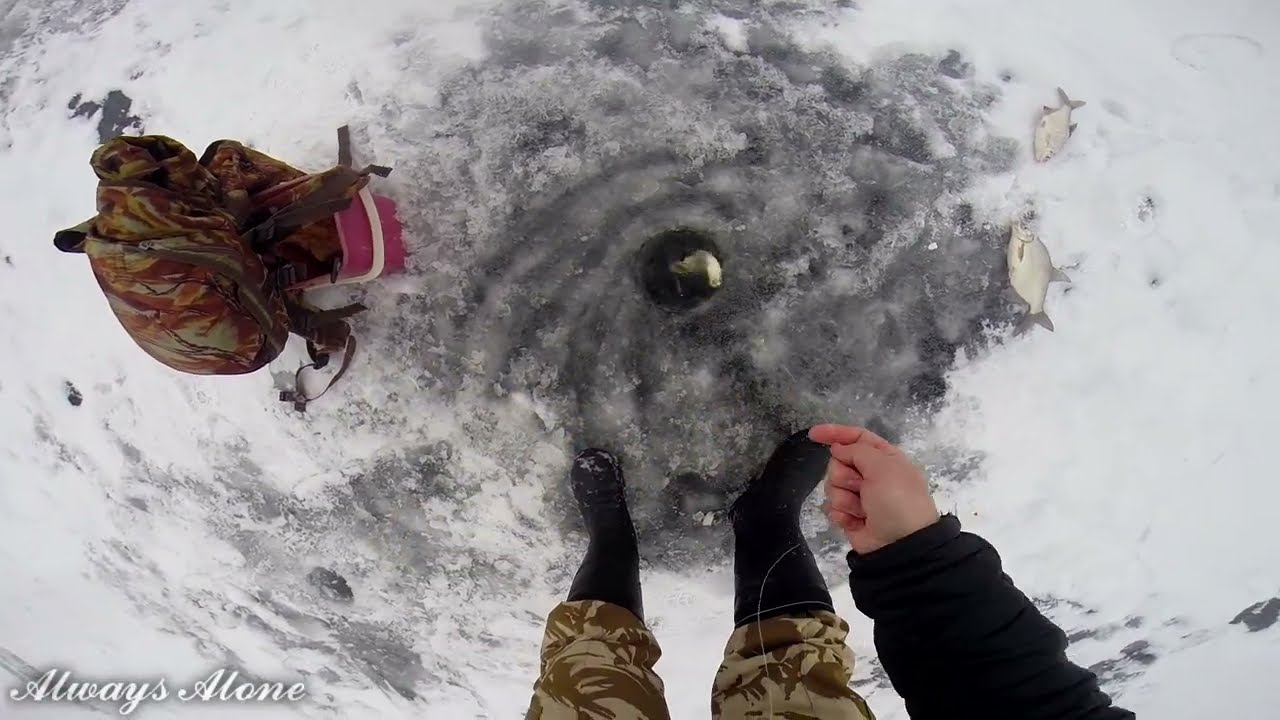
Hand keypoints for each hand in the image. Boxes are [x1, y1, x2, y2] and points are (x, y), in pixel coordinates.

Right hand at [809, 424, 940, 553]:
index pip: (856, 437)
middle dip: (844, 474)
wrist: (901, 544)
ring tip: (863, 509)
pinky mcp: (849, 515)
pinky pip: (831, 507)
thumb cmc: (898, 500)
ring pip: (831, 485)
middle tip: (861, 487)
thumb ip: (857, 450)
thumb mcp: (883, 466)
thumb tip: (838, 448)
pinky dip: (842, 514)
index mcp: (883, 458)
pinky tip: (856, 521)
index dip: (835, 433)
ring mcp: (858, 496)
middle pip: (838, 462)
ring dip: (845, 497)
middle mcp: (870, 474)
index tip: (814, 435)